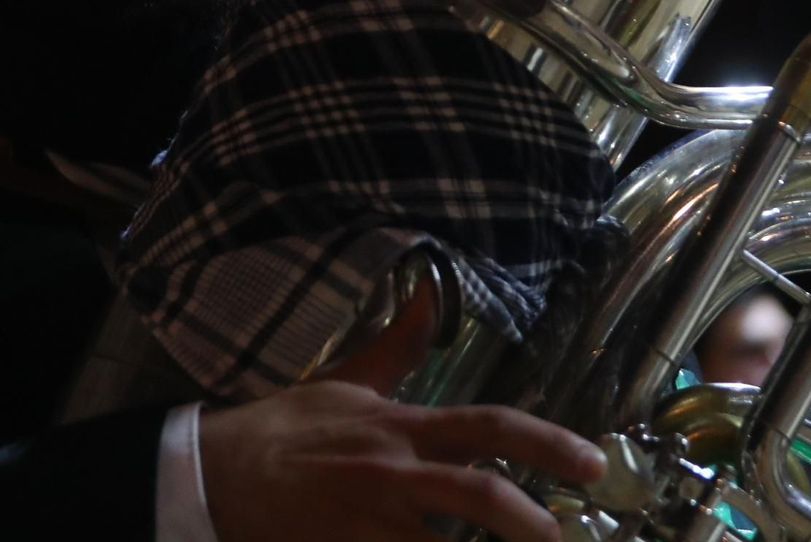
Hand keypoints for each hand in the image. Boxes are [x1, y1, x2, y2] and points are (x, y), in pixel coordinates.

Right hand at [200, 381, 606, 541]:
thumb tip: (430, 293)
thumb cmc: (287, 429)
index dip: (546, 443)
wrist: (218, 475)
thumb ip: (399, 344)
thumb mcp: (347, 382)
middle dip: (532, 521)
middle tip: (561, 537)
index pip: (487, 427)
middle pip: (480, 494)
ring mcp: (372, 520)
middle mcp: (395, 472)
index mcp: (402, 426)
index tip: (592, 463)